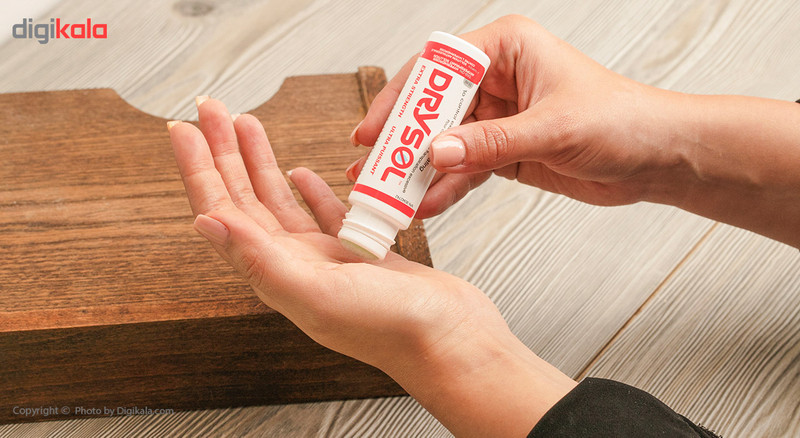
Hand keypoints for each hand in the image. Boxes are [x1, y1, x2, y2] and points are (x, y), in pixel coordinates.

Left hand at [169, 97, 575, 436]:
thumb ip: (260, 258)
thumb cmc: (389, 328)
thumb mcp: (316, 292)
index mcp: (277, 273)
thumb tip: (206, 222)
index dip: (200, 169)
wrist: (448, 340)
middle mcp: (295, 265)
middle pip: (246, 199)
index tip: (185, 130)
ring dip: (261, 163)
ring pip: (281, 202)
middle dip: (225, 153)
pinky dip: (309, 191)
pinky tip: (301, 172)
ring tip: (248, 126)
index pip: (223, 212)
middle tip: (212, 111)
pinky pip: (324, 216)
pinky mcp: (359, 253)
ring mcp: (326, 259)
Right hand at [349, 15, 680, 216]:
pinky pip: (464, 169)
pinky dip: (446, 188)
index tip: (377, 129)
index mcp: (507, 49)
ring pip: (444, 143)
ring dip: (419, 171)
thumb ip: (491, 143)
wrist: (657, 157)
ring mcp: (497, 118)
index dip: (403, 98)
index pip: (439, 67)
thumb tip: (436, 152)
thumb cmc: (622, 120)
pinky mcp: (502, 151)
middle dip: (404, 140)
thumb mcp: (553, 128)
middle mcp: (496, 79)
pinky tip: (426, 205)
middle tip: (374, 167)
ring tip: (390, 195)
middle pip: (433, 108)